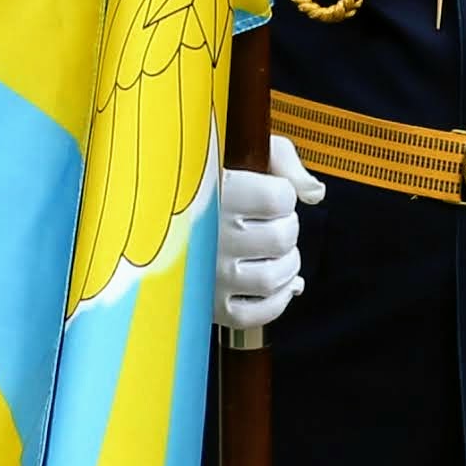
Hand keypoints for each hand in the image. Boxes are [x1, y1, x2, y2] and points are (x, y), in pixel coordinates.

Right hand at [216, 135, 319, 336]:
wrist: (150, 210)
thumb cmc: (207, 182)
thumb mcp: (240, 150)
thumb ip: (284, 161)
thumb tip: (315, 194)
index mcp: (217, 192)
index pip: (281, 198)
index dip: (284, 195)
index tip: (269, 195)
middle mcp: (211, 234)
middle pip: (282, 238)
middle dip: (288, 229)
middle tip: (272, 224)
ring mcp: (210, 274)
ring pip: (272, 277)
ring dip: (287, 265)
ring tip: (274, 253)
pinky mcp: (210, 305)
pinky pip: (255, 315)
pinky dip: (276, 301)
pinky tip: (273, 284)